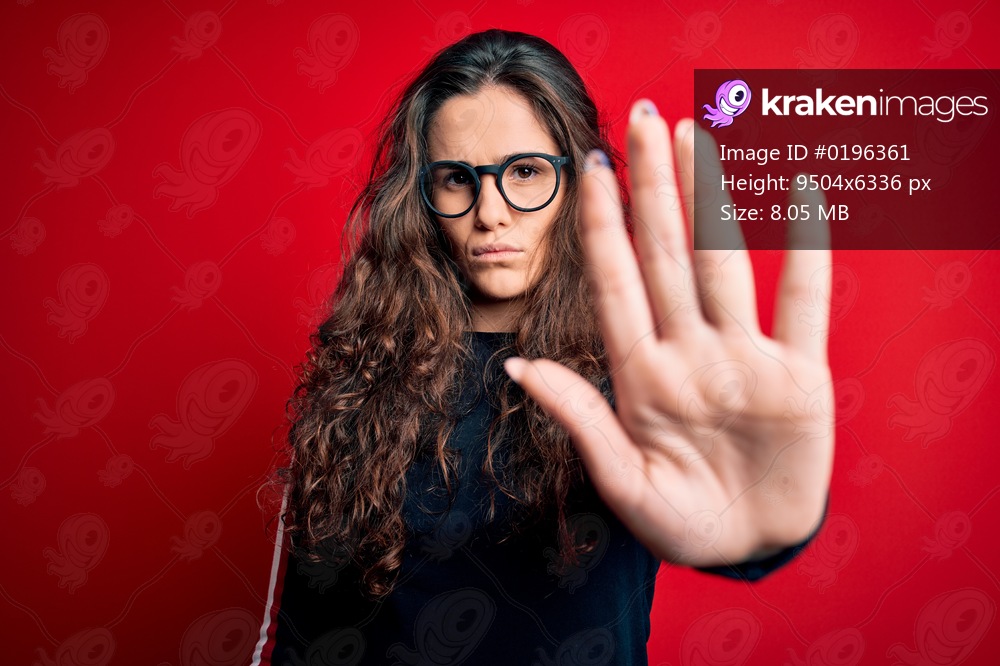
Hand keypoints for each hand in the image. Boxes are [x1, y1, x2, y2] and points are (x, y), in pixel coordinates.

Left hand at [503, 99, 833, 567]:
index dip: (605, 225)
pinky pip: (805, 302)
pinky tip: (800, 193)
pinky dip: (808, 250)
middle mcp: (690, 352)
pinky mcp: (799, 377)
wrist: (748, 550)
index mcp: (641, 375)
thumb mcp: (623, 482)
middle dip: (654, 187)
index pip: (617, 282)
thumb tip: (517, 365)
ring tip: (699, 136)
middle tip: (644, 118)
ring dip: (713, 199)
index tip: (590, 165)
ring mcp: (744, 359)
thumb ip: (581, 420)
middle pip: (668, 254)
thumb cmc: (679, 523)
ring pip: (727, 263)